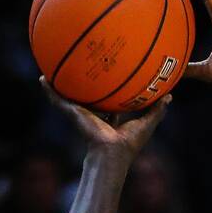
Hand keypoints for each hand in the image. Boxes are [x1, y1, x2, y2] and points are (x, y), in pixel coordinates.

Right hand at [39, 77, 170, 158]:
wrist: (112, 153)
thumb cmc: (129, 143)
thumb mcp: (146, 123)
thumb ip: (157, 110)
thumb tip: (169, 96)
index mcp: (109, 116)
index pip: (108, 99)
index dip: (109, 86)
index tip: (110, 71)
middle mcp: (94, 114)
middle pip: (88, 93)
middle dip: (84, 80)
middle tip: (82, 59)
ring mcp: (82, 114)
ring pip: (70, 95)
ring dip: (61, 83)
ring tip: (52, 66)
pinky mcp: (73, 114)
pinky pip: (58, 100)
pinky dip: (49, 91)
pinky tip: (42, 78)